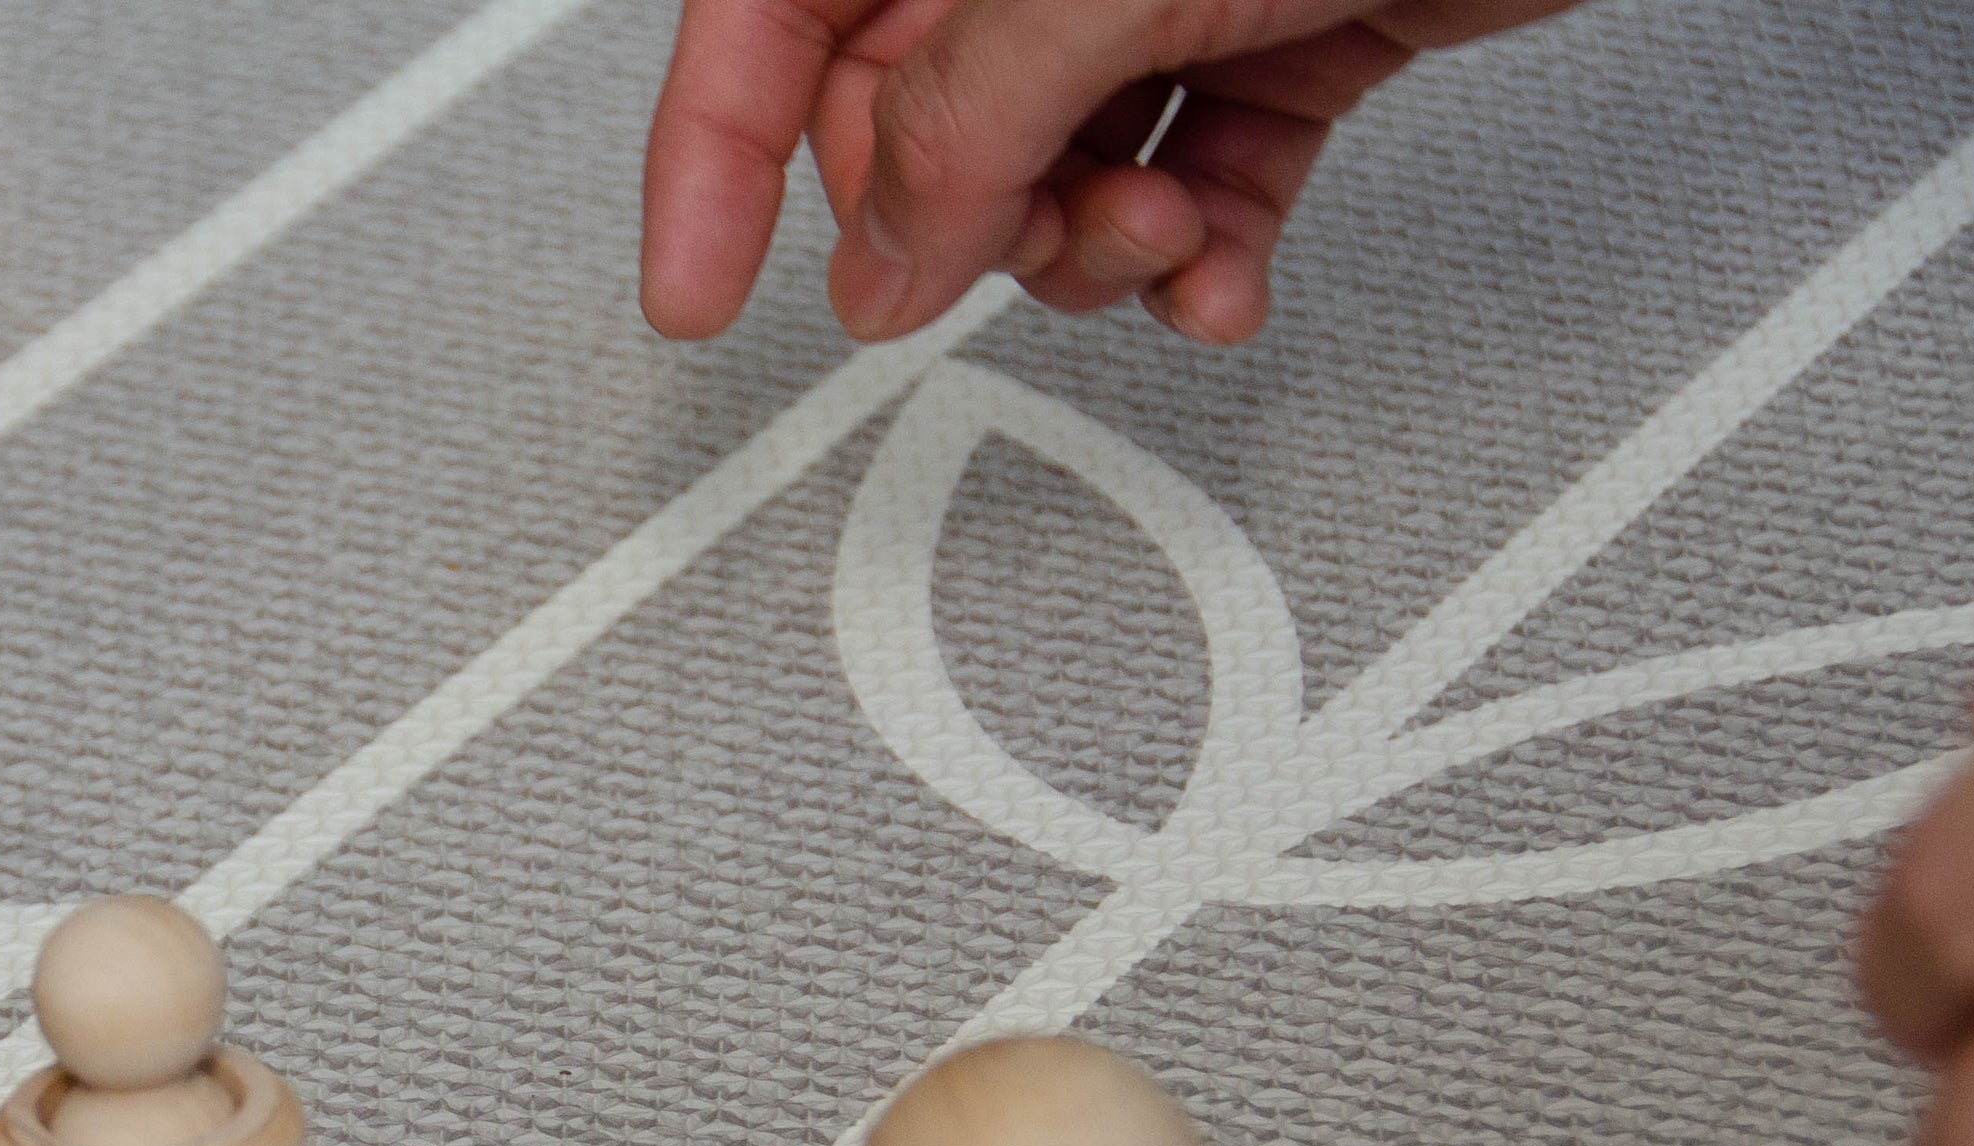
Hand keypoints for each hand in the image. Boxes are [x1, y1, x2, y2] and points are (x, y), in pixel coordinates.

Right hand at [638, 0, 1576, 347]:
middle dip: (967, 216)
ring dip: (1092, 249)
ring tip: (1158, 235)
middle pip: (911, 117)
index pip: (769, 15)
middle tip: (1022, 238)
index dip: (712, 158)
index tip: (695, 290)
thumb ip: (966, 115)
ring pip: (1045, 174)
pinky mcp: (1278, 30)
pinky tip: (1224, 264)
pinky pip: (1185, 181)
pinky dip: (1202, 252)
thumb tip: (883, 255)